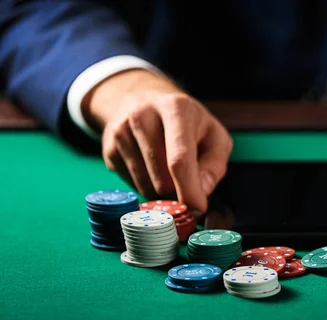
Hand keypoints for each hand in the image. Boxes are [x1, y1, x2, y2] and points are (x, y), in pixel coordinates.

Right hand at [83, 69, 232, 213]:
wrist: (145, 101)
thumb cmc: (189, 125)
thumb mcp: (214, 137)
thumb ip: (214, 166)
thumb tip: (200, 194)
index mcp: (176, 108)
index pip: (179, 159)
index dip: (189, 190)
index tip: (197, 208)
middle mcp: (143, 115)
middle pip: (161, 179)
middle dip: (179, 192)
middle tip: (188, 184)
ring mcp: (121, 132)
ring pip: (146, 187)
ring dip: (163, 192)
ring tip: (170, 171)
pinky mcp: (108, 149)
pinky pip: (132, 186)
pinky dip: (147, 186)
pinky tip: (152, 168)